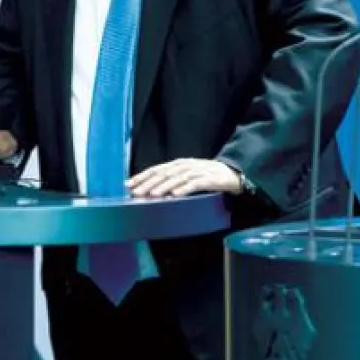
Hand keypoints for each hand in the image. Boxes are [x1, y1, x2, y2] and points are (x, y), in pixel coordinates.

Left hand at [126, 158, 241, 197]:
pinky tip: (174, 195)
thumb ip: (171, 179)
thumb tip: (150, 189)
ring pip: (176, 179)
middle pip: (164, 174)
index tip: (128, 184)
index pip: (156, 169)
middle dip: (148, 183)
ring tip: (152, 195)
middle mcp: (185, 166)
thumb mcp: (186, 175)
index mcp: (178, 164)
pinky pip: (194, 184)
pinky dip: (184, 189)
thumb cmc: (206, 176)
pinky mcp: (208, 180)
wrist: (231, 174)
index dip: (142, 176)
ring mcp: (197, 172)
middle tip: (136, 192)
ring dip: (163, 187)